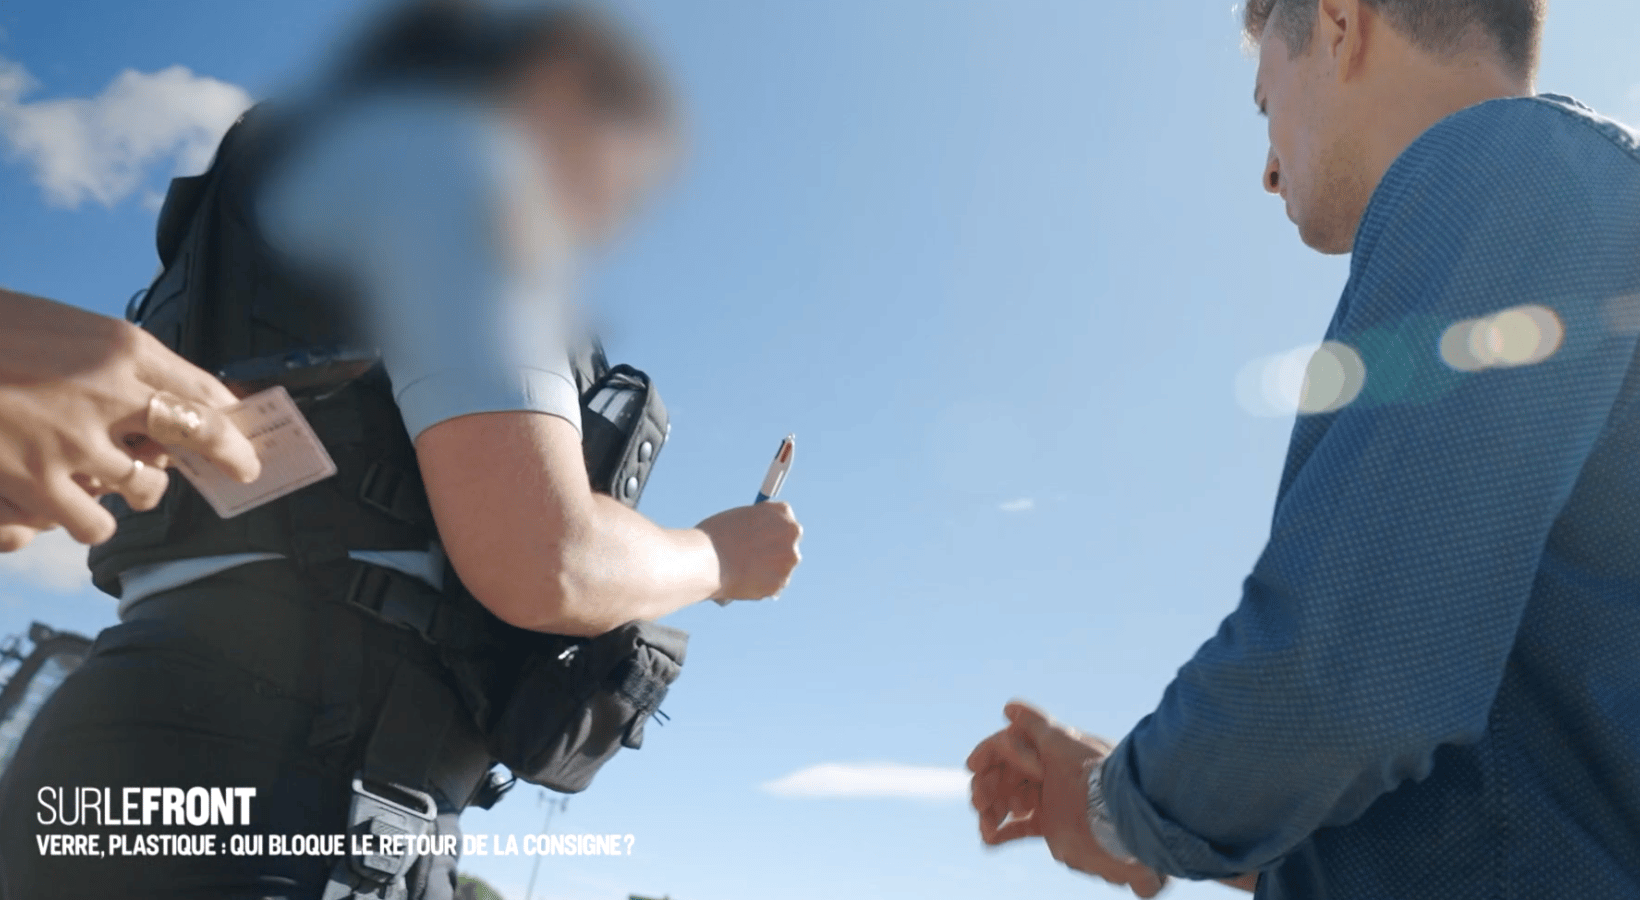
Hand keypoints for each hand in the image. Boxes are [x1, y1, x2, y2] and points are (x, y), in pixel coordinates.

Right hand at [0, 289, 260, 549]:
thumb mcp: (63, 325)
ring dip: (143, 490)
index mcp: (120, 347)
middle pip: (200, 436)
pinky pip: (94, 524)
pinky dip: (91, 520)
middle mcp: (111, 392)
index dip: (234, 418)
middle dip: (231, 457)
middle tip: (241, 471)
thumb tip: (164, 392)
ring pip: (147, 488)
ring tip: (126, 483)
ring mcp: (75, 441)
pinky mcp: (36, 481)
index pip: (205, 389)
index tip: (248, 432)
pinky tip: (76, 506)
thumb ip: (115, 360)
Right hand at [695, 501, 801, 600]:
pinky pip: (772, 586)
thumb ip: (753, 528)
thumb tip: (756, 541)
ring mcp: (788, 560)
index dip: (770, 529)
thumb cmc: (714, 537)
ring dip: (768, 571)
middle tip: (755, 557)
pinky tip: (742, 583)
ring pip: (781, 568)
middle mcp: (791, 533)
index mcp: (782, 512)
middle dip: (774, 551)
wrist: (706, 560)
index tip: (761, 536)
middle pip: (788, 544)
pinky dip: (761, 587)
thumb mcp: (737, 519)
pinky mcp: (779, 583)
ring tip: (743, 572)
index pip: (784, 519)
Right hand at [966, 701, 1165, 898]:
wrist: (1121, 813)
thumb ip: (1034, 723)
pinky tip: (990, 838)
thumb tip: (1008, 707)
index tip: (972, 766)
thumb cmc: (1091, 772)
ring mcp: (1048, 801)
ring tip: (986, 825)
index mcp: (1047, 752)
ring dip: (991, 812)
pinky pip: (1021, 829)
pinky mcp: (1052, 827)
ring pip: (1007, 803)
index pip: (1007, 751)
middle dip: (987, 788)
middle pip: (1004, 778)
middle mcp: (1046, 775)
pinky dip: (1003, 833)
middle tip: (980, 802)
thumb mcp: (1060, 741)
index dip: (988, 756)